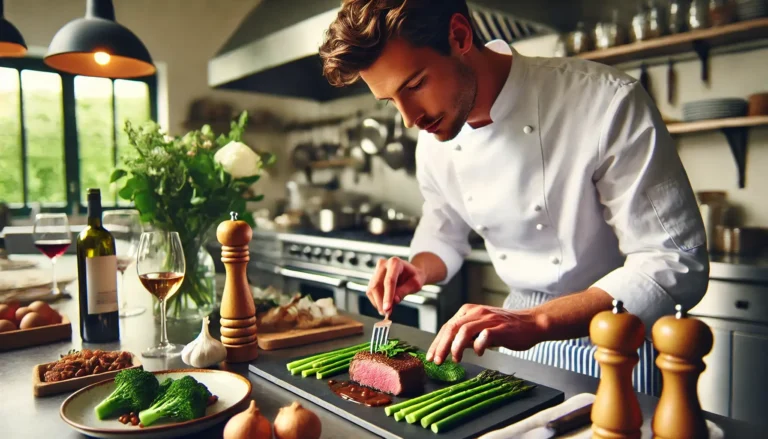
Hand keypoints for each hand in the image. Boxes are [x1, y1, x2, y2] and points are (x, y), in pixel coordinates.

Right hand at [366, 257, 425, 314]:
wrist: (410, 272)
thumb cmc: (414, 277)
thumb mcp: (415, 284)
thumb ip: (404, 291)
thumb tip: (393, 301)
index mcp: (395, 262)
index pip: (389, 281)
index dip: (387, 296)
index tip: (387, 309)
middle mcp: (383, 264)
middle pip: (377, 285)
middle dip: (381, 301)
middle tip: (387, 313)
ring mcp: (376, 270)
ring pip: (372, 289)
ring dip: (377, 302)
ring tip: (387, 311)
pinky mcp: (373, 278)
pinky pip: (370, 291)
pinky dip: (376, 301)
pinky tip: (383, 305)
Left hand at [426, 304, 544, 364]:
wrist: (532, 323)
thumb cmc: (507, 328)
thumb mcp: (482, 329)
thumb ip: (467, 336)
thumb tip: (450, 348)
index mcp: (469, 311)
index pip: (447, 326)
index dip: (437, 342)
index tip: (431, 357)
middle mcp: (476, 312)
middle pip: (451, 328)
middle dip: (441, 346)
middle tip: (436, 361)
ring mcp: (488, 319)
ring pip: (463, 331)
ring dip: (456, 347)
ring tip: (455, 360)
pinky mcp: (500, 327)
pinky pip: (484, 336)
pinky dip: (478, 346)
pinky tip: (478, 354)